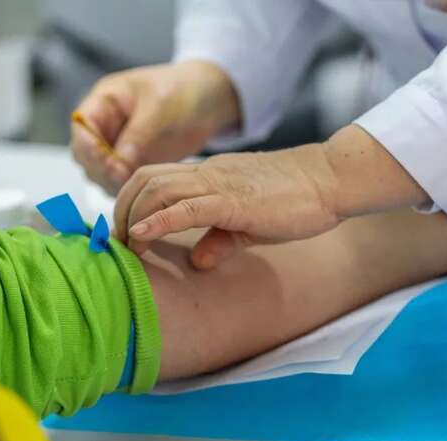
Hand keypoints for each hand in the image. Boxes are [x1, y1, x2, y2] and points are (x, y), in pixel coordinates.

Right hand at [70, 61, 239, 195]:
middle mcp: (106, 126)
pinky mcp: (135, 164)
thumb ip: (138, 136)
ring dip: (114, 183)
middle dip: (102, 170)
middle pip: (87, 156)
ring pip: (102, 174)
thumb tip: (117, 166)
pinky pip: (122, 182)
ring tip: (138, 187)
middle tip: (126, 180)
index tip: (113, 165)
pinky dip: (128, 190)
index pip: (81, 128)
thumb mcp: (160, 107)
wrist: (211, 99)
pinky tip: (145, 192)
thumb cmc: (184, 91)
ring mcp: (119, 147)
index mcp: (105, 102)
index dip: (92, 149)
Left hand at [114, 144, 343, 269]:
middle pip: (143, 180)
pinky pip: (185, 207)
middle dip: (122, 211)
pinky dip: (158, 222)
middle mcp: (206, 174)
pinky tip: (141, 237)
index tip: (124, 233)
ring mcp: (218, 184)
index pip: (153, 178)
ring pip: (156, 189)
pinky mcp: (233, 201)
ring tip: (126, 246)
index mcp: (209, 176)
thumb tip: (198, 261)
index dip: (130, 203)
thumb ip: (221, 238)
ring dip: (133, 218)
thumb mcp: (250, 223)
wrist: (329, 179)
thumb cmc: (296, 198)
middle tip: (118, 244)